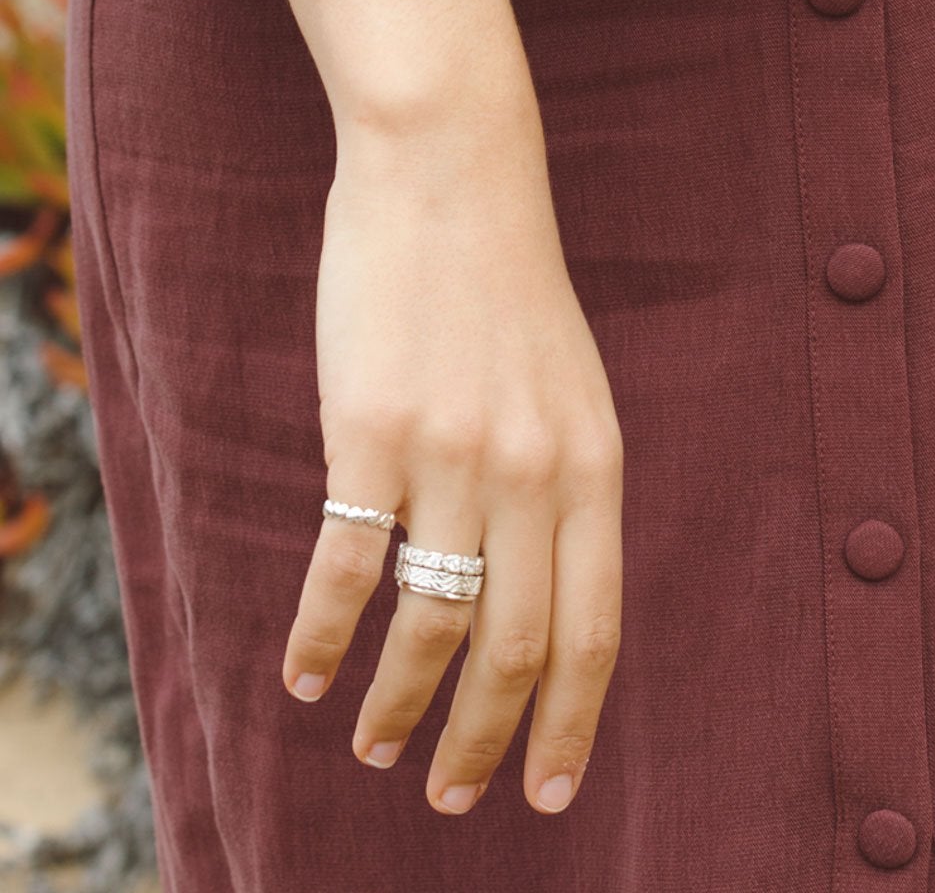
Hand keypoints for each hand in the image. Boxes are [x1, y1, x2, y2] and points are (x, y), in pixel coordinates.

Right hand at [279, 106, 623, 816]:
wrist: (449, 174)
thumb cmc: (504, 284)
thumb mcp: (571, 386)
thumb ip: (564, 486)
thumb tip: (537, 596)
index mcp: (595, 464)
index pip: (594, 629)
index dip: (569, 723)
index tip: (547, 790)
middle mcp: (534, 473)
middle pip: (513, 648)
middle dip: (480, 741)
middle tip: (451, 798)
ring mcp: (453, 453)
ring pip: (430, 625)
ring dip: (400, 707)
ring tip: (375, 748)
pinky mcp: (371, 431)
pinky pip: (346, 567)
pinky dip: (321, 635)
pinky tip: (302, 671)